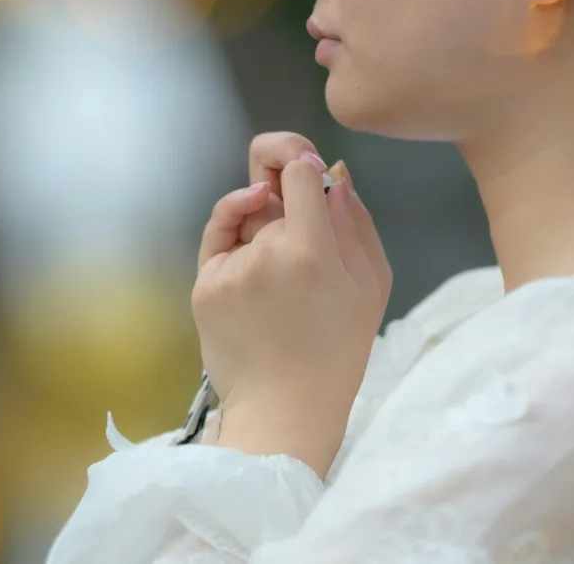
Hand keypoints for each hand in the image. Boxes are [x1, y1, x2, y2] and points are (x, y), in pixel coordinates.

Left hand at [191, 149, 390, 478]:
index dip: (303, 162)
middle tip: (308, 253)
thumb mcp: (370, 284)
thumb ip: (353, 222)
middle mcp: (264, 251)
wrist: (285, 410)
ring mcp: (229, 269)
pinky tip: (253, 263)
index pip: (297, 168)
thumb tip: (332, 172)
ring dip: (264, 232)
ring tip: (284, 283)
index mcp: (310, 249)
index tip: (311, 175)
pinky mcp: (204, 286)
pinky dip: (235, 239)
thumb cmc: (339, 350)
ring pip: (247, 220)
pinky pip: (220, 240)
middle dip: (288, 211)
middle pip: (273, 197)